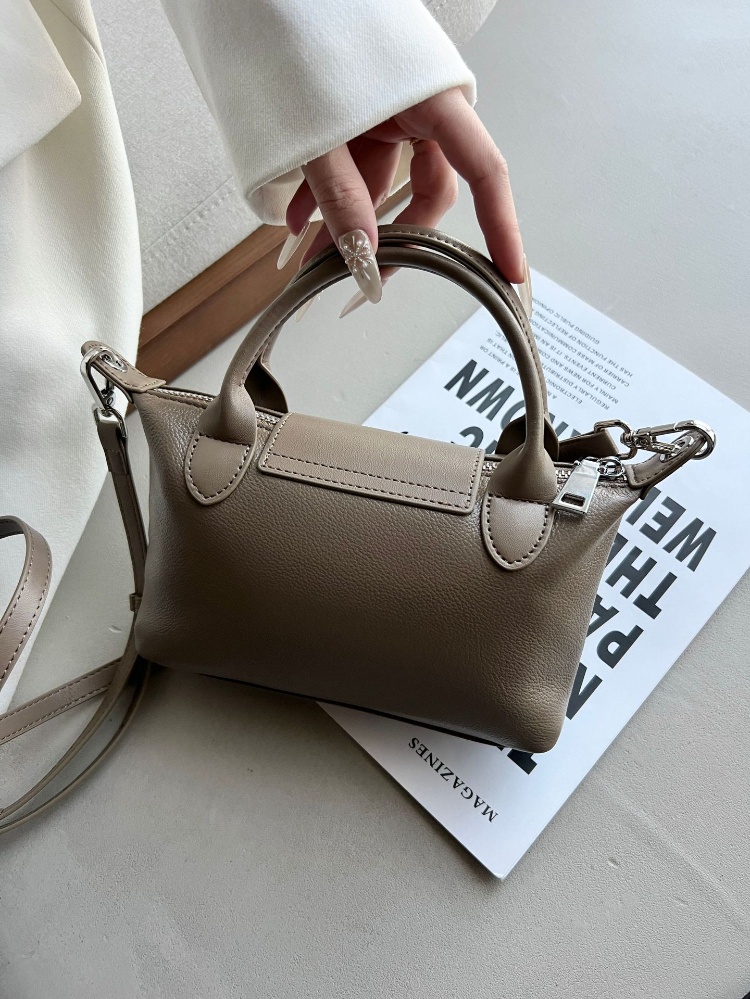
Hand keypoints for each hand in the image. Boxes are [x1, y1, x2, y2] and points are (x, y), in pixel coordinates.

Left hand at [278, 86, 526, 315]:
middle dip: (393, 239)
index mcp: (434, 98)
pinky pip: (354, 166)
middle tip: (363, 279)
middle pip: (429, 190)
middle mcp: (421, 107)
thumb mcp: (319, 130)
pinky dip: (327, 196)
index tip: (509, 273)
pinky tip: (297, 222)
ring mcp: (389, 111)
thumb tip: (366, 257)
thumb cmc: (294, 36)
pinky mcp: (360, 113)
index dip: (501, 226)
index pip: (484, 172)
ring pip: (383, 184)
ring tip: (308, 256)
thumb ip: (342, 196)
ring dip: (347, 223)